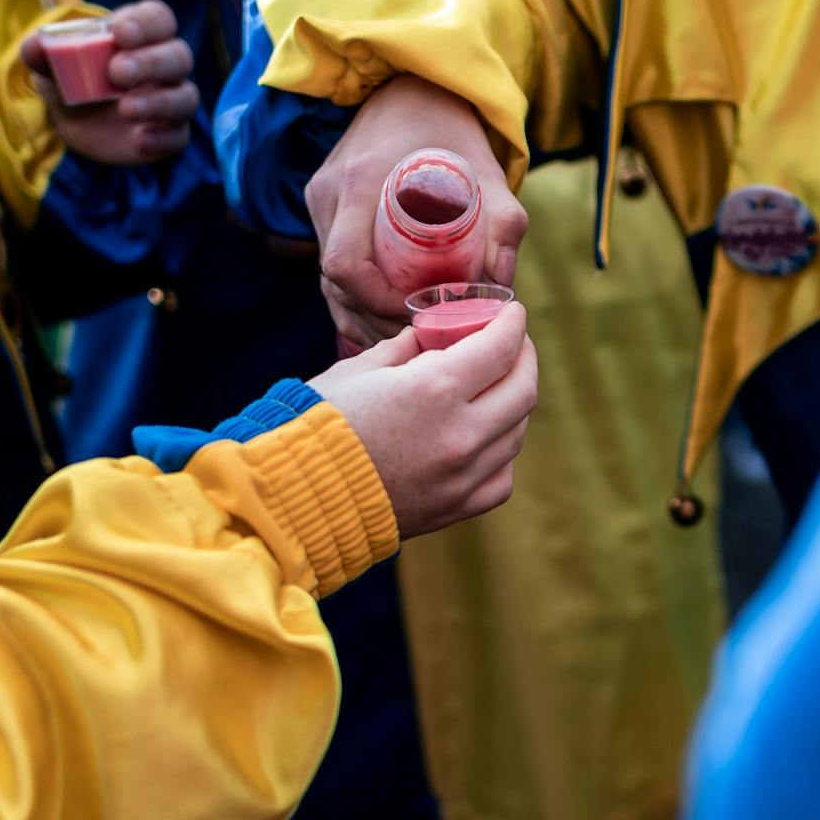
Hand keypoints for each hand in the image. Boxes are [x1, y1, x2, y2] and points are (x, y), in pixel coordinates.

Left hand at [21, 0, 198, 164]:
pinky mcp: (170, 134)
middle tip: (117, 72)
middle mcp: (164, 63)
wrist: (76, 124)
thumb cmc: (73, 80)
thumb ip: (43, 54)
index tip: (119, 33)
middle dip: (150, 62)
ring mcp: (171, 99)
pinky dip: (162, 139)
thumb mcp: (52, 66)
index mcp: (140, 34)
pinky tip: (138, 141)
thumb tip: (33, 46)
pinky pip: (179, 137)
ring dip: (158, 101)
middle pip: (178, 55)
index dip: (145, 24)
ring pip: (185, 96)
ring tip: (125, 108)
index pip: (158, 18)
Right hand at [306, 76, 527, 346]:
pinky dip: (351, 295)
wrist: (412, 81)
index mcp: (359, 182)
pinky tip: (379, 317)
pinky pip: (328, 262)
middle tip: (417, 334)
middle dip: (371, 315)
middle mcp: (329, 192)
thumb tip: (503, 284)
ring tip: (403, 333)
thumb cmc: (450, 126)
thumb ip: (503, 223)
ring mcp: (319, 199)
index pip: (345, 264)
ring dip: (359, 311)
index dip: (374, 300)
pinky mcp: (322, 203)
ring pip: (327, 276)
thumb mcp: (485, 170)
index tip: (413, 312)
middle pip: (333, 279)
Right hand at [308, 302, 537, 536]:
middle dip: (524, 357)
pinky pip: (501, 477)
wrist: (295, 495)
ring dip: (514, 403)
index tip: (512, 311)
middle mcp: (460, 433)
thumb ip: (403, 349)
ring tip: (498, 387)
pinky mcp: (454, 507)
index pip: (500, 347)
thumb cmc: (317, 423)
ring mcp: (462, 475)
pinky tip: (485, 439)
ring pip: (516, 433)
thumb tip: (427, 337)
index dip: (512, 323)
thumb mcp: (357, 369)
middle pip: (523, 389)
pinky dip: (500, 453)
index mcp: (435, 388)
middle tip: (513, 343)